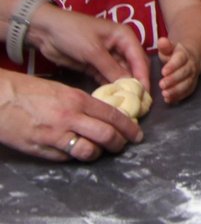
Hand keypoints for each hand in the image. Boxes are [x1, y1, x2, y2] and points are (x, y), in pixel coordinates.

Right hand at [0, 70, 142, 161]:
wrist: (0, 98)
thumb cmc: (28, 91)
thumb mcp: (61, 90)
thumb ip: (81, 103)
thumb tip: (101, 114)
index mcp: (77, 99)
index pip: (112, 115)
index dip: (129, 126)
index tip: (137, 134)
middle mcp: (70, 117)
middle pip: (106, 135)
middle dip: (120, 143)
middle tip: (124, 145)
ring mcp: (55, 135)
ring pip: (88, 151)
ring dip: (99, 153)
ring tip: (102, 152)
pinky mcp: (41, 149)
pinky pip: (66, 158)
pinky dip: (76, 157)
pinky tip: (78, 153)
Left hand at [29, 5, 150, 92]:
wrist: (46, 31)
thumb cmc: (73, 33)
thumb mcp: (93, 50)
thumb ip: (111, 68)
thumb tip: (129, 86)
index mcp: (124, 37)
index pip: (139, 59)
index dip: (143, 76)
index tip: (145, 95)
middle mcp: (119, 47)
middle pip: (133, 67)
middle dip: (135, 84)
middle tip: (138, 103)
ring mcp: (107, 57)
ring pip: (120, 74)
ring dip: (122, 88)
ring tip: (126, 104)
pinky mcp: (94, 66)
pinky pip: (106, 78)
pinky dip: (109, 87)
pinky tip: (112, 99)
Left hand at [156, 37, 200, 103]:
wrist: (191, 56)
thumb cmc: (174, 54)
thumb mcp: (169, 47)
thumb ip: (165, 46)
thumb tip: (162, 41)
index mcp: (184, 54)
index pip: (180, 59)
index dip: (172, 66)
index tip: (163, 72)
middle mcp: (191, 65)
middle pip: (184, 72)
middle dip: (173, 79)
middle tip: (161, 84)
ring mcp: (193, 76)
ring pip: (187, 83)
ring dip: (176, 90)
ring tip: (165, 94)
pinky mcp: (192, 84)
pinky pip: (188, 91)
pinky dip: (179, 97)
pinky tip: (169, 100)